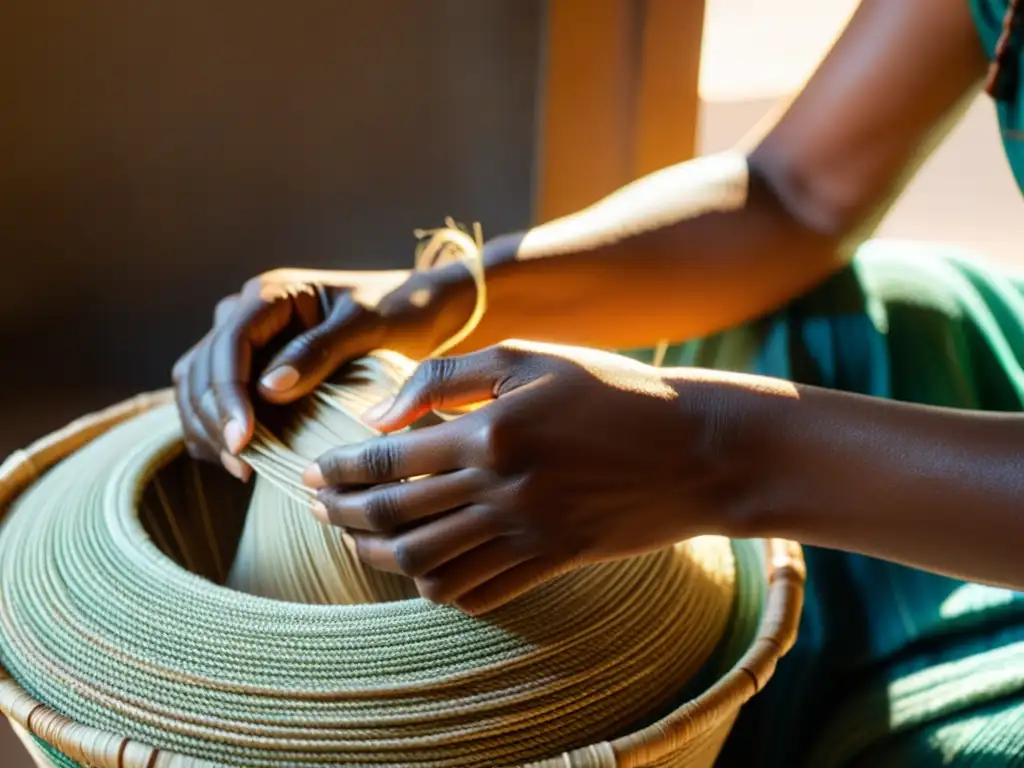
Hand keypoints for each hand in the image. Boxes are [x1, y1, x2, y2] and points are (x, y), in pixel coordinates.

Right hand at [172, 266, 472, 479]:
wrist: (417, 308)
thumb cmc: (400, 310)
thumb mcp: (368, 326)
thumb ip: (319, 351)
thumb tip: (266, 390)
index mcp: (271, 293)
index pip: (229, 345)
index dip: (227, 396)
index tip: (242, 441)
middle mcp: (247, 311)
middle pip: (201, 367)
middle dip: (214, 419)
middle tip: (242, 466)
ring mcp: (246, 337)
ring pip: (195, 383)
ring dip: (208, 426)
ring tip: (240, 467)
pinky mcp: (252, 363)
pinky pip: (212, 396)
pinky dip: (215, 426)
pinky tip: (239, 458)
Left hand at [303, 341, 761, 614]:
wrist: (699, 450)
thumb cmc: (615, 390)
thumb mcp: (532, 358)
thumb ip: (448, 379)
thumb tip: (379, 415)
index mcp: (490, 432)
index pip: (386, 461)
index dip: (337, 468)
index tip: (309, 469)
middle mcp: (501, 490)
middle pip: (394, 515)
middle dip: (339, 512)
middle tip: (310, 505)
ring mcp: (527, 534)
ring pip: (425, 562)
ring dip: (375, 554)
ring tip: (350, 538)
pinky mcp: (552, 561)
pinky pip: (476, 591)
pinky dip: (435, 587)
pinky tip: (419, 571)